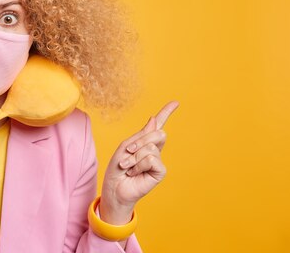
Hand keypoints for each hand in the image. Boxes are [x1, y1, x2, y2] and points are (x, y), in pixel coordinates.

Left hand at [99, 100, 178, 224]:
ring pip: (151, 147)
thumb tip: (154, 119)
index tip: (176, 102)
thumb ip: (141, 135)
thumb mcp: (125, 147)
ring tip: (127, 167)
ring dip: (134, 157)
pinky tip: (134, 173)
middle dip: (140, 141)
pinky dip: (139, 165)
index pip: (158, 124)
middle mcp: (154, 149)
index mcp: (145, 141)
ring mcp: (158, 160)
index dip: (166, 112)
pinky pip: (152, 159)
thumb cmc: (118, 168)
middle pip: (158, 133)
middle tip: (128, 152)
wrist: (114, 188)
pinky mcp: (160, 171)